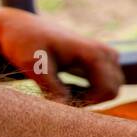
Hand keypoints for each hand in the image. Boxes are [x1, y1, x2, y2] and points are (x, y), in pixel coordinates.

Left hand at [0, 8, 122, 103]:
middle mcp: (106, 53)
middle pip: (112, 91)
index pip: (107, 89)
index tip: (61, 103)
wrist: (23, 28)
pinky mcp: (103, 59)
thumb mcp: (35, 66)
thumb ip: (52, 88)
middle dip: (90, 101)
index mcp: (93, 53)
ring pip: (111, 88)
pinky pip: (107, 83)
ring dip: (91, 97)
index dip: (86, 102)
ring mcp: (108, 55)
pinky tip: (68, 88)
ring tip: (62, 92)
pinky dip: (91, 91)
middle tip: (61, 99)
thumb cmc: (26, 43)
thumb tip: (65, 109)